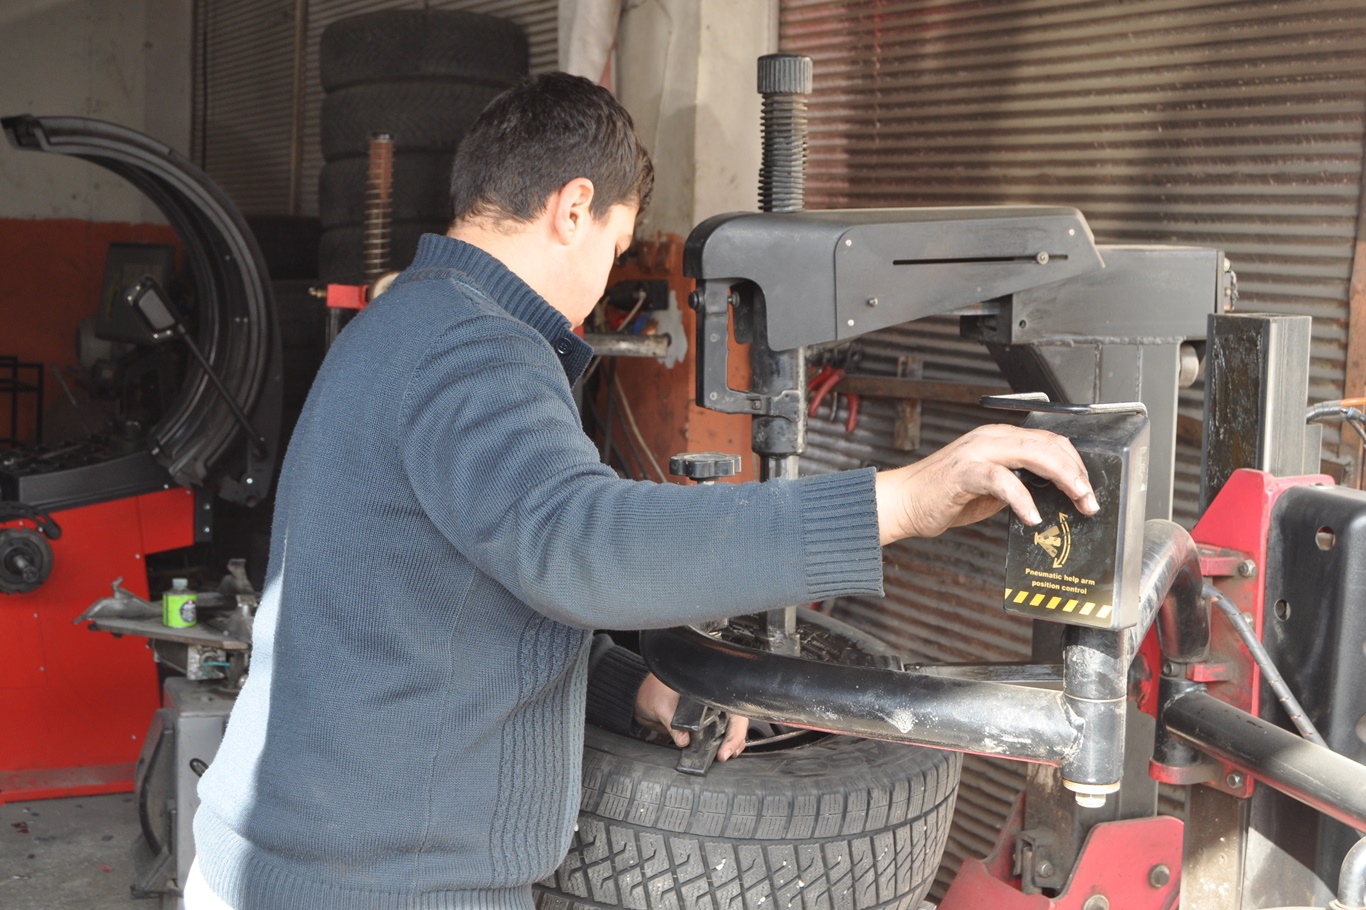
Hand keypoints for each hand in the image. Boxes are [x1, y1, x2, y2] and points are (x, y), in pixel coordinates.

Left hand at [634, 673, 748, 760]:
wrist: (642, 696)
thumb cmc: (653, 691)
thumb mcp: (661, 705)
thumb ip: (672, 723)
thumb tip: (683, 740)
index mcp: (709, 691)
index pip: (733, 710)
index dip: (735, 730)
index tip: (726, 749)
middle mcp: (713, 701)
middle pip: (736, 720)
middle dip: (736, 739)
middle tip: (725, 755)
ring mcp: (709, 713)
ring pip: (730, 728)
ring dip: (731, 743)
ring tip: (725, 756)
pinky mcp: (701, 724)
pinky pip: (717, 734)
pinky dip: (720, 745)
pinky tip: (718, 754)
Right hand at [874, 424, 1097, 543]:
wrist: (902, 501)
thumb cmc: (942, 496)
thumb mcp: (990, 487)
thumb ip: (1017, 483)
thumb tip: (1051, 494)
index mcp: (998, 438)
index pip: (1048, 440)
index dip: (1074, 462)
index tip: (1086, 489)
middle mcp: (990, 438)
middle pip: (1047, 444)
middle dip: (1076, 472)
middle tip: (1089, 499)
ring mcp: (977, 452)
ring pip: (1033, 453)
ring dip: (1061, 478)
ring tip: (1075, 502)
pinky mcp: (964, 472)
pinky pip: (1003, 480)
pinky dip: (1023, 498)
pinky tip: (1032, 516)